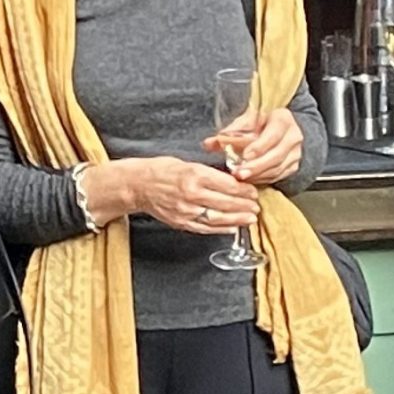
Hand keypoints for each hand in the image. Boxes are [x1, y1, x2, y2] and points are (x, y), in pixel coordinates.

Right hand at [97, 156, 261, 235]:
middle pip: (226, 202)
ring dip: (237, 219)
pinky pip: (205, 228)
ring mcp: (186, 210)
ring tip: (250, 219)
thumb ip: (209, 173)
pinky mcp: (181, 222)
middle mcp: (191, 194)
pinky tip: (232, 228)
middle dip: (245, 206)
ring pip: (219, 218)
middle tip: (256, 206)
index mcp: (194, 175)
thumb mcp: (187, 163)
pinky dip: (221, 229)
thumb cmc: (161, 171)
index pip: (227, 184)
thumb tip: (232, 182)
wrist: (137, 185)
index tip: (253, 191)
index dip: (244, 190)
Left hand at [206, 105, 304, 187]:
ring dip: (258, 175)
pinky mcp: (293, 165)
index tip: (245, 155)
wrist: (279, 129)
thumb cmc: (259, 123)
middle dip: (256, 166)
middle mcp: (293, 136)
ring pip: (278, 168)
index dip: (259, 147)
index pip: (273, 135)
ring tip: (241, 179)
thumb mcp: (245, 122)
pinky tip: (250, 180)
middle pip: (276, 155)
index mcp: (282, 119)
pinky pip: (278, 176)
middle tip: (239, 174)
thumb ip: (228, 132)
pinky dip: (263, 179)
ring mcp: (295, 152)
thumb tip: (208, 143)